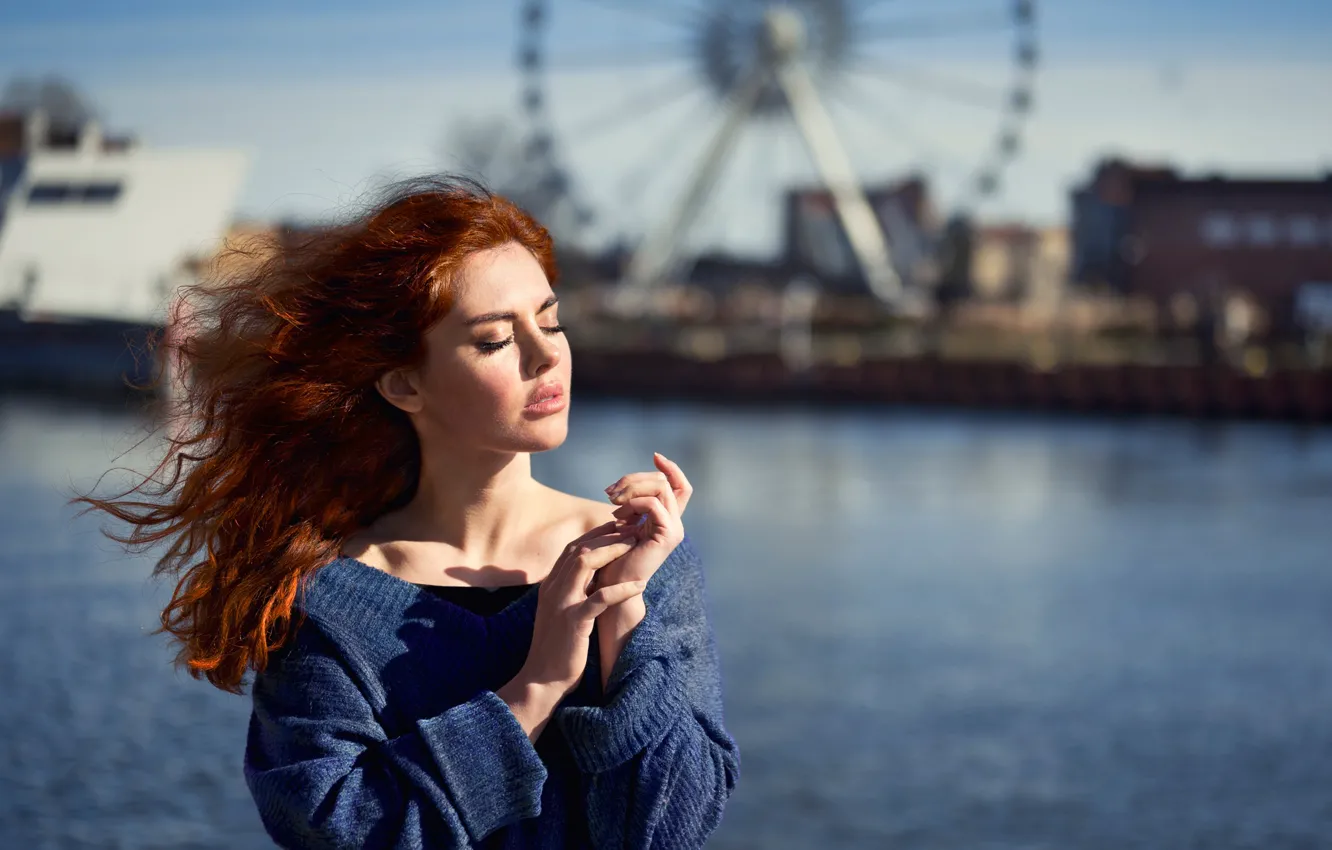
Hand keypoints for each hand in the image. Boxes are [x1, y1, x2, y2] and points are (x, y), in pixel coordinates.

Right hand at [514, 521, 647, 695]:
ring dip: (612, 551)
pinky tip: (640, 584)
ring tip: (635, 545)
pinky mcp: (573, 622)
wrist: (541, 680)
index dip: (596, 535)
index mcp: (551, 586)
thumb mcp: (562, 613)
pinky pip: (600, 599)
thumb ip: (573, 594)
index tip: (617, 527)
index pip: (572, 549)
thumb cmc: (557, 649)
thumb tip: (596, 579)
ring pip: (585, 564)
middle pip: (579, 550)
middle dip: (606, 536)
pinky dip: (621, 589)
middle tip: (631, 529)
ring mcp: (562, 604)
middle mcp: (553, 589)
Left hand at [596, 452, 690, 589]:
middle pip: (665, 481)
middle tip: (609, 491)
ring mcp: (674, 530)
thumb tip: (625, 485)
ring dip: (631, 488)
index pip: (680, 486)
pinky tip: (617, 514)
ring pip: (660, 488)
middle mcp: (674, 523)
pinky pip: (654, 504)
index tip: (655, 455)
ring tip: (610, 501)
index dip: (671, 468)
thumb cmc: (611, 558)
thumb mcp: (622, 524)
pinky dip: (634, 502)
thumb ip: (631, 506)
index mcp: (666, 519)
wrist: (611, 588)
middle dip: (634, 479)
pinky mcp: (667, 537)